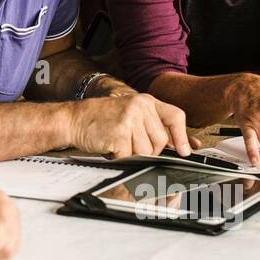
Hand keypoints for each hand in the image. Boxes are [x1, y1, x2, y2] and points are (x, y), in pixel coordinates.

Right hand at [68, 91, 195, 158]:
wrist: (74, 119)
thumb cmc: (102, 120)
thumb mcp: (132, 116)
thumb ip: (155, 127)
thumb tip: (184, 146)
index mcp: (146, 101)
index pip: (175, 116)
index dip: (182, 136)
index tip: (185, 151)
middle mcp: (140, 106)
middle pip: (161, 141)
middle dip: (148, 150)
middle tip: (130, 144)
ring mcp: (130, 118)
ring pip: (146, 151)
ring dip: (132, 154)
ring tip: (118, 143)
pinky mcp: (120, 132)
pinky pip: (129, 156)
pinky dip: (119, 157)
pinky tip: (110, 146)